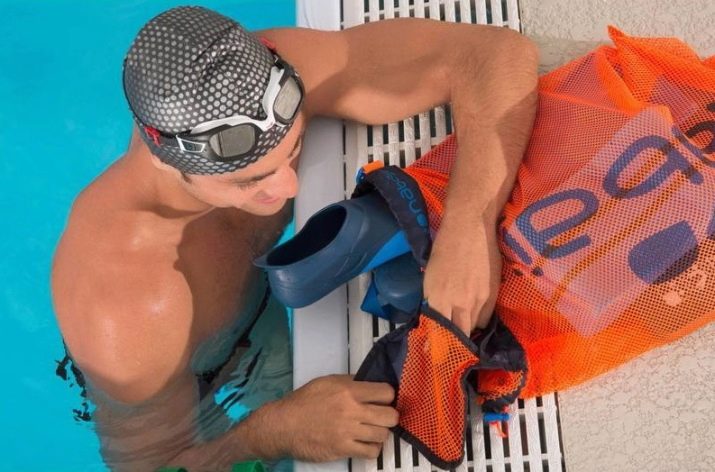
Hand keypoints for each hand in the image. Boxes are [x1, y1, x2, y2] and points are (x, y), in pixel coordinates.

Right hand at [270, 375, 398, 461]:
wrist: (283, 425)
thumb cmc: (302, 402)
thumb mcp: (326, 382)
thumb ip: (350, 382)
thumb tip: (368, 382)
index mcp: (348, 391)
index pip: (386, 392)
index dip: (388, 395)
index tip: (385, 399)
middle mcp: (351, 411)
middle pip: (390, 415)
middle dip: (389, 415)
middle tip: (382, 415)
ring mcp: (348, 432)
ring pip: (383, 434)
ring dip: (380, 432)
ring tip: (372, 429)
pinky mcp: (343, 450)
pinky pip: (371, 452)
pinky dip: (372, 448)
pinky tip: (366, 442)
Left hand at [422, 217, 501, 334]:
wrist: (470, 226)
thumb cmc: (444, 247)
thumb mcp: (431, 276)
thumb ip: (434, 299)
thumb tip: (436, 316)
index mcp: (438, 298)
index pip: (438, 332)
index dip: (438, 342)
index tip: (436, 348)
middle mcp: (458, 303)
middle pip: (458, 334)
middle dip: (454, 341)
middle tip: (451, 343)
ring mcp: (477, 300)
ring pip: (472, 327)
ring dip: (467, 329)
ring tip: (463, 329)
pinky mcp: (492, 294)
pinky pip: (486, 317)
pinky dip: (479, 319)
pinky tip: (475, 315)